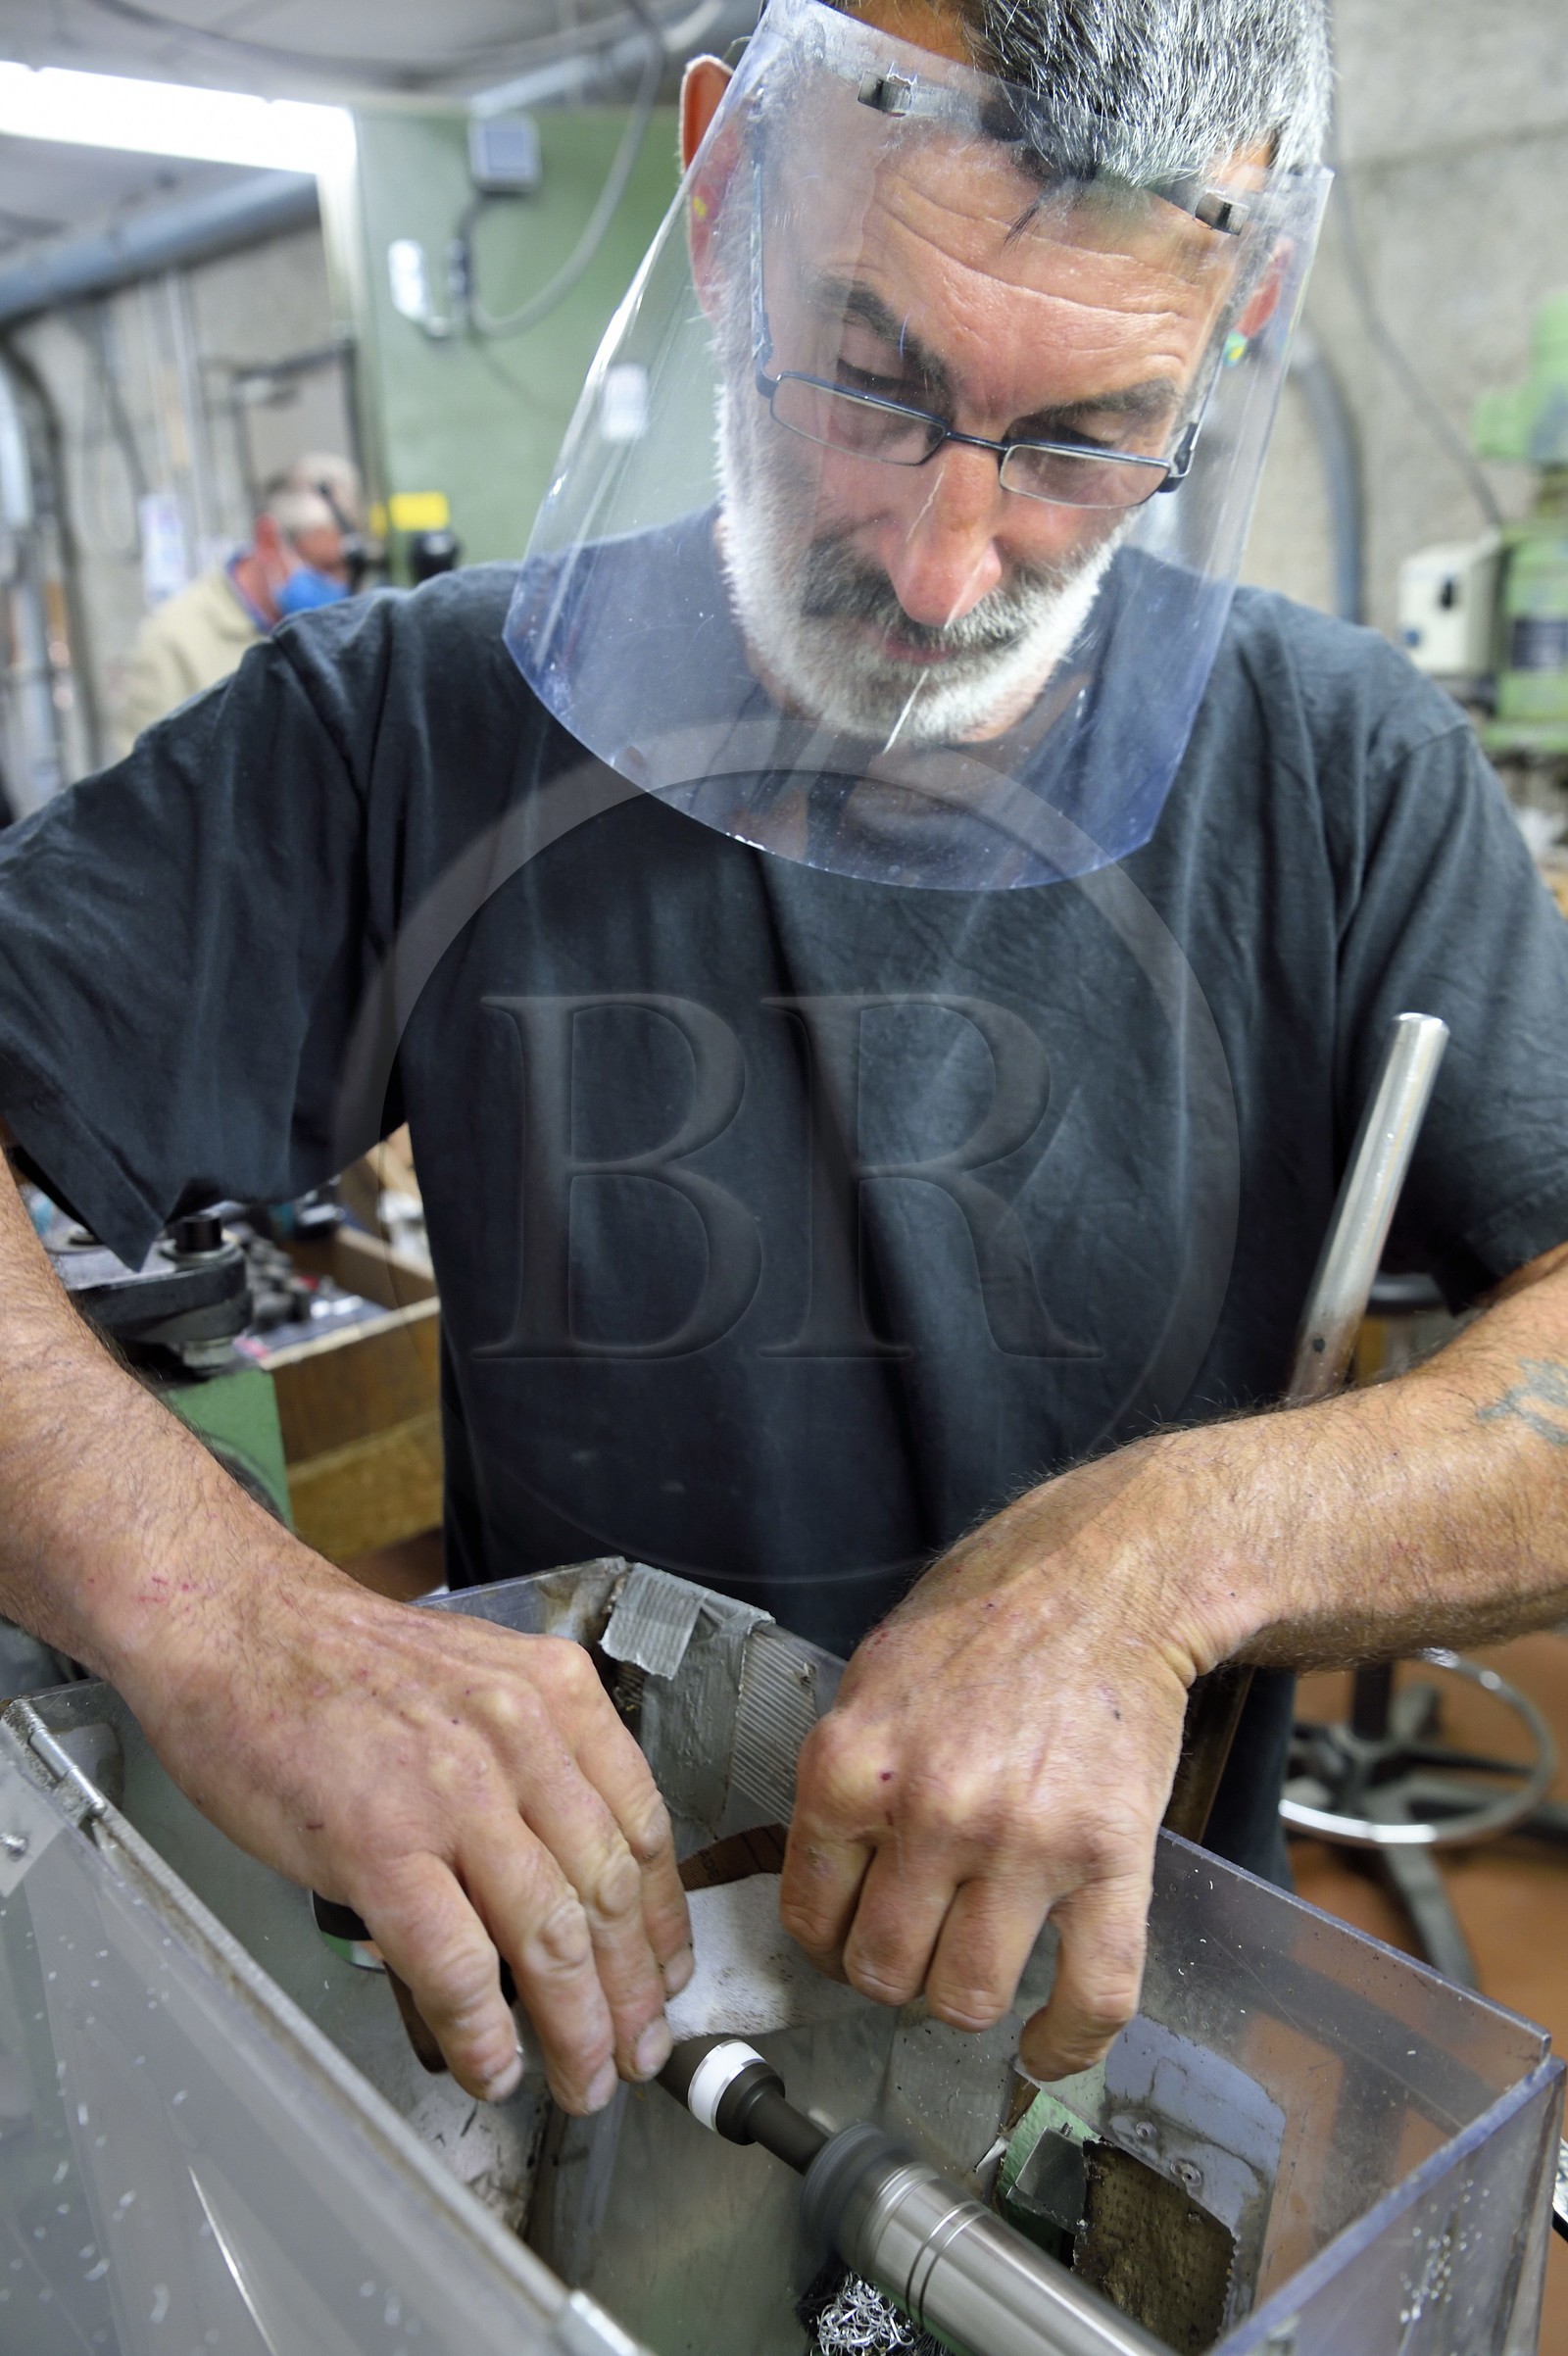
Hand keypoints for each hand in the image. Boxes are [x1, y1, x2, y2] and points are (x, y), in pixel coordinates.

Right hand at [121, 1535, 690, 2113]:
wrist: (237, 1627)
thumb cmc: (342, 1662)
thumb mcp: (476, 1677)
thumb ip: (532, 1758)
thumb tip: (569, 1869)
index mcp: (554, 1694)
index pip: (641, 1825)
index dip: (663, 1920)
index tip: (666, 1976)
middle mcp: (520, 1738)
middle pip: (606, 1892)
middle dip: (631, 1992)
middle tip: (638, 2053)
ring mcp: (451, 1794)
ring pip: (549, 1937)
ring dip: (576, 2029)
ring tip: (581, 2078)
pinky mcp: (379, 1844)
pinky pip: (454, 1962)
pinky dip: (482, 2030)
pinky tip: (492, 2066)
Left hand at [780, 1443, 1240, 2079]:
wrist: (1105, 1575)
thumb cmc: (989, 1617)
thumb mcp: (872, 1679)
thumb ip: (844, 1778)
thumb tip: (822, 1877)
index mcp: (853, 1764)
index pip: (808, 1914)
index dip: (827, 1944)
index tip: (848, 1943)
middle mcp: (930, 1810)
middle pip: (883, 1971)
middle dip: (892, 1976)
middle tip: (915, 1951)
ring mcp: (1023, 1839)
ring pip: (968, 1997)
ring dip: (965, 1999)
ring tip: (974, 1970)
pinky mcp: (1111, 1856)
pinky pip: (1092, 1994)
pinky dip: (1066, 2043)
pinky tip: (1046, 2045)